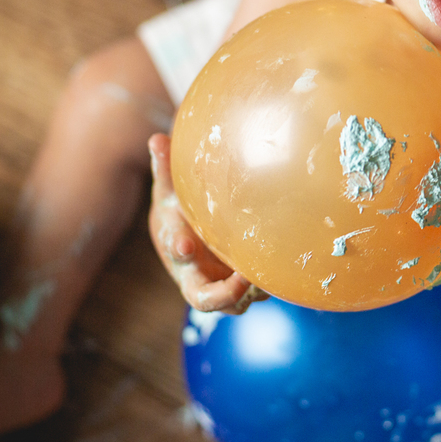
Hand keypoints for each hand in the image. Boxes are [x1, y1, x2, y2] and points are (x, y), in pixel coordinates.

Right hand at [147, 133, 265, 312]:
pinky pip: (257, 294)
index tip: (184, 243)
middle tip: (244, 277)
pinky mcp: (243, 289)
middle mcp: (197, 277)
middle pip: (205, 300)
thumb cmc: (178, 211)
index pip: (175, 256)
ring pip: (237, 302)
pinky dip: (267, 284)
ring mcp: (221, 287)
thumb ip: (164, 169)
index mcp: (177, 252)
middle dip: (223, 293)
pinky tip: (284, 264)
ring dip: (252, 291)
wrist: (190, 238)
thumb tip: (156, 138)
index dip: (179, 250)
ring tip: (269, 271)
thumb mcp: (168, 191)